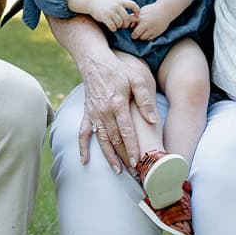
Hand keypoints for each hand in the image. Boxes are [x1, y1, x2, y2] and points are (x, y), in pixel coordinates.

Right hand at [75, 49, 157, 169]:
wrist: (95, 62)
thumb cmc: (118, 70)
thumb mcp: (137, 79)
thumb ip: (144, 100)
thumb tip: (153, 120)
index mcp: (118, 104)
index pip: (126, 132)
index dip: (132, 148)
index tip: (138, 162)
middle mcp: (104, 112)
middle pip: (115, 140)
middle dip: (124, 157)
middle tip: (134, 172)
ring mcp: (94, 114)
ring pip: (101, 140)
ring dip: (109, 157)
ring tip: (117, 171)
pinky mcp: (87, 114)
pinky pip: (83, 134)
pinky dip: (83, 148)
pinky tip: (84, 161)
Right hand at [85, 0, 140, 31]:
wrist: (92, 1)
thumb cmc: (106, 3)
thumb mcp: (116, 1)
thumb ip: (124, 7)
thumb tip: (136, 18)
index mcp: (121, 1)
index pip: (133, 5)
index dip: (137, 11)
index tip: (136, 16)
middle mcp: (116, 5)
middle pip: (126, 18)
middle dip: (126, 24)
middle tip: (124, 26)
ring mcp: (110, 11)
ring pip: (120, 23)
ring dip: (119, 26)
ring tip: (117, 26)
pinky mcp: (104, 16)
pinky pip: (113, 26)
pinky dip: (113, 29)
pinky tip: (112, 27)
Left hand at [130, 0, 175, 41]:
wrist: (165, 10)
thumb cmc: (152, 10)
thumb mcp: (142, 11)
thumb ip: (135, 17)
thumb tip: (129, 25)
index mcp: (142, 18)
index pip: (131, 26)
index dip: (129, 29)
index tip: (130, 29)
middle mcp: (147, 24)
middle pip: (136, 35)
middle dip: (134, 35)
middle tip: (135, 34)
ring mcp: (152, 29)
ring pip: (142, 38)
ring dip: (141, 37)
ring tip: (142, 32)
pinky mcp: (157, 33)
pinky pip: (149, 39)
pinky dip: (147, 37)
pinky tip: (148, 32)